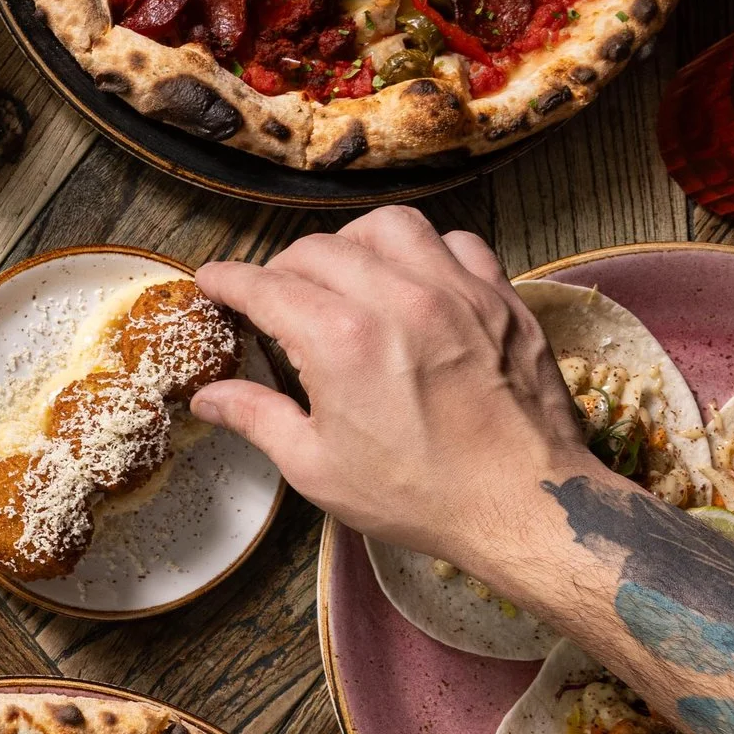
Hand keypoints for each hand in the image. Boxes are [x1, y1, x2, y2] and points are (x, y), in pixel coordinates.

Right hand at [190, 206, 610, 575]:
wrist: (524, 506)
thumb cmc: (420, 495)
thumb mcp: (317, 467)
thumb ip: (256, 418)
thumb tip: (208, 397)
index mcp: (341, 341)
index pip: (266, 286)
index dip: (229, 281)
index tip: (214, 282)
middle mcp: (397, 300)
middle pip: (319, 249)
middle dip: (282, 267)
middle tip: (275, 296)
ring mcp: (456, 293)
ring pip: (389, 227)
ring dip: (353, 243)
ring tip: (345, 272)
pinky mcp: (500, 300)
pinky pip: (457, 244)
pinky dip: (426, 253)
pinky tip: (415, 283)